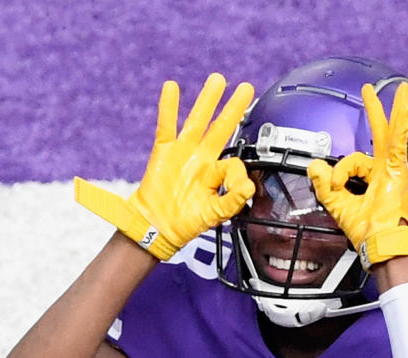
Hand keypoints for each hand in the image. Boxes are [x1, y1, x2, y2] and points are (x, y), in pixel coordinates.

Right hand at [74, 74, 255, 260]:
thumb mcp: (215, 214)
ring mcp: (183, 152)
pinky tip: (172, 87)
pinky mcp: (164, 151)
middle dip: (234, 108)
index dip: (239, 172)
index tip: (242, 186)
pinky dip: (168, 107)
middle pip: (221, 127)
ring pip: (198, 120)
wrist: (158, 226)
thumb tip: (249, 187)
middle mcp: (202, 158)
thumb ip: (233, 201)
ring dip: (207, 100)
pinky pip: (167, 125)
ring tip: (218, 80)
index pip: (234, 161)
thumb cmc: (187, 222)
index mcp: (216, 173)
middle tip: (247, 87)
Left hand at [307, 82, 407, 268]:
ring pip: (391, 134)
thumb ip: (324, 186)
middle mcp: (386, 171)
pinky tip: (403, 106)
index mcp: (374, 179)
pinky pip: (398, 142)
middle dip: (375, 111)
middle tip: (368, 90)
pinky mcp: (397, 171)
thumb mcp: (337, 204)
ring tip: (401, 90)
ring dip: (394, 110)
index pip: (352, 161)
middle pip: (380, 134)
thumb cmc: (366, 231)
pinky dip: (401, 124)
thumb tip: (313, 166)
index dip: (339, 171)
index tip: (334, 184)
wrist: (379, 244)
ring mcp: (394, 170)